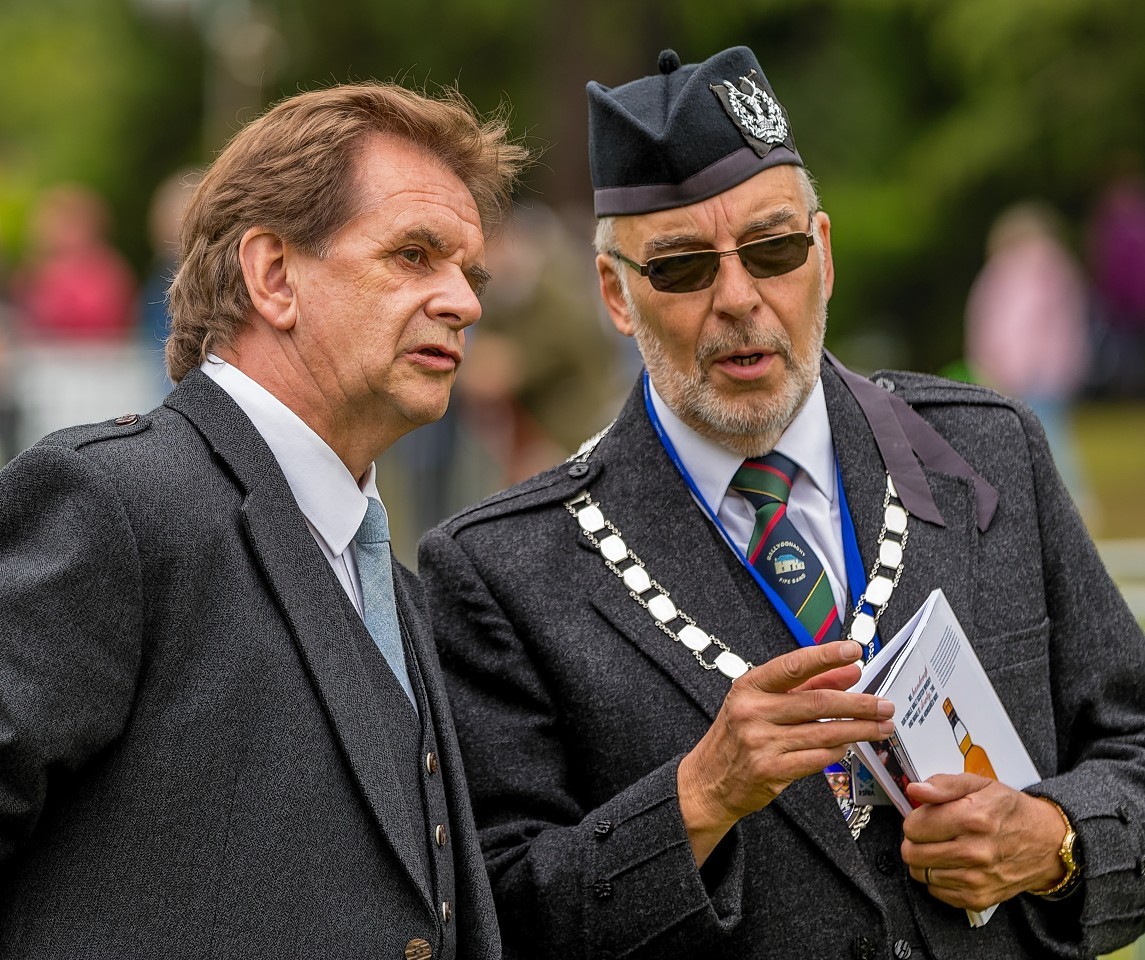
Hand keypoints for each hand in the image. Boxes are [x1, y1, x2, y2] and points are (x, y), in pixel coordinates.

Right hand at [677, 640, 894, 865]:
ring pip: (824, 733)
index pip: (793, 665)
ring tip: (881, 727)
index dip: (826, 656)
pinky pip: (818, 759)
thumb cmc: (738, 735)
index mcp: (749, 686)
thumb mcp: (762, 702)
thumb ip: (808, 684)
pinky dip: (838, 751)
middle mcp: (753, 711)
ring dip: (860, 730)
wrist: (708, 781)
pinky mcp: (771, 771)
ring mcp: (761, 742)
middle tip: (884, 704)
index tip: (854, 650)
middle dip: (859, 703)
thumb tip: (850, 671)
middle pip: (818, 702)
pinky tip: (850, 746)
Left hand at [901, 774, 1066, 910]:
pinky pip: (936, 892)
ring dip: (925, 860)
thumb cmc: (1011, 811)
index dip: (914, 819)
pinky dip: (937, 879)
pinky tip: (952, 865)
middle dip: (914, 840)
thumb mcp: (980, 784)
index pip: (914, 826)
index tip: (924, 817)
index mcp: (972, 818)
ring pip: (921, 873)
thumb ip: (943, 784)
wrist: (1046, 843)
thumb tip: (915, 790)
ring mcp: (977, 879)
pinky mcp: (979, 898)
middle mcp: (975, 852)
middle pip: (912, 853)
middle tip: (929, 834)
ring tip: (943, 847)